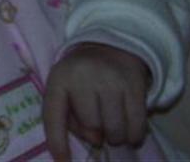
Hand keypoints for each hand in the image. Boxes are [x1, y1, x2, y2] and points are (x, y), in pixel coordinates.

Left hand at [43, 43, 150, 161]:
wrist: (111, 47)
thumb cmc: (83, 78)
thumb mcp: (66, 91)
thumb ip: (69, 119)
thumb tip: (94, 140)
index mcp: (59, 78)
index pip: (53, 115)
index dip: (57, 142)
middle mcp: (83, 75)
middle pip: (91, 126)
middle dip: (97, 134)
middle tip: (99, 123)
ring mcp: (111, 78)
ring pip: (115, 130)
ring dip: (116, 137)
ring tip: (113, 124)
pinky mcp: (135, 84)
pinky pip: (137, 126)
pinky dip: (134, 136)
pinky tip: (129, 128)